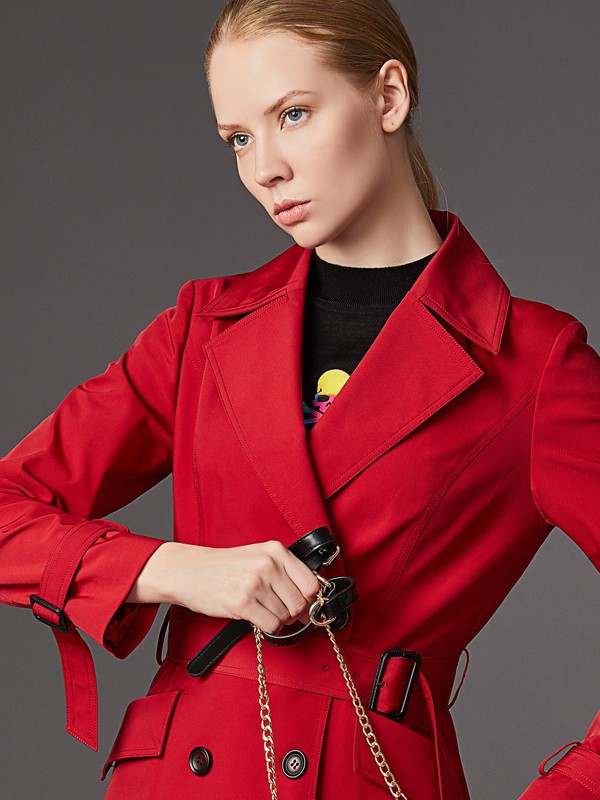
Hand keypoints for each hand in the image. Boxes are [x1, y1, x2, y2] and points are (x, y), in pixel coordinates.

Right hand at [131, 540, 320, 634]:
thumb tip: (311, 601)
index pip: (311, 583)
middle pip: (300, 603)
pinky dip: (267, 628)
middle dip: (293, 613)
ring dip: (277, 620)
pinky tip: (255, 617)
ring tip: (261, 610)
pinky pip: (271, 625)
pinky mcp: (243, 602)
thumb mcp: (258, 557)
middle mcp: (268, 564)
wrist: (189, 571)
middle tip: (278, 610)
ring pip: (286, 616)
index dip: (309, 599)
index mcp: (275, 550)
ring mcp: (255, 583)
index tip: (301, 604)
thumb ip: (285, 573)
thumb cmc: (224, 567)